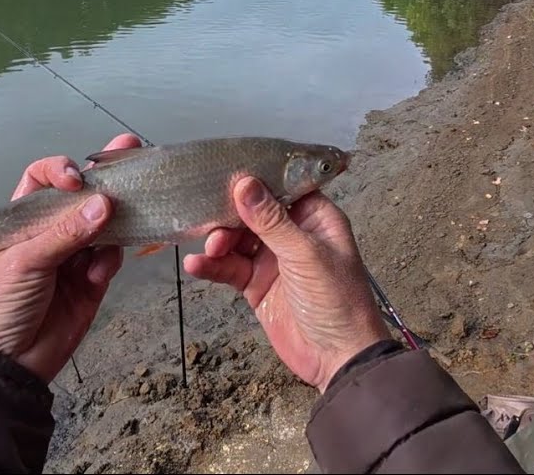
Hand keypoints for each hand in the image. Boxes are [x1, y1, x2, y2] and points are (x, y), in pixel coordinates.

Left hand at [0, 133, 142, 382]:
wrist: (5, 364)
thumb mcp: (24, 262)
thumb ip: (66, 233)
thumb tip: (104, 204)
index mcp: (21, 220)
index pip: (42, 180)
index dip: (60, 171)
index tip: (77, 179)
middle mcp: (49, 233)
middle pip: (81, 197)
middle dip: (105, 176)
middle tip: (133, 148)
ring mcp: (72, 257)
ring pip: (103, 225)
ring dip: (113, 222)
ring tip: (127, 218)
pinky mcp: (91, 283)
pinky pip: (109, 258)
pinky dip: (109, 260)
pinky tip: (98, 273)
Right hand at [183, 177, 390, 391]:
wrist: (337, 358)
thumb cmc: (336, 299)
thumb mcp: (305, 255)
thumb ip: (271, 220)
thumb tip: (244, 183)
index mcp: (314, 218)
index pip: (281, 187)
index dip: (256, 181)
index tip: (227, 174)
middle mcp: (292, 234)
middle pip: (252, 213)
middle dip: (230, 215)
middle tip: (214, 223)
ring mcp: (272, 260)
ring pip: (237, 239)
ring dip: (219, 241)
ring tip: (210, 250)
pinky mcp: (255, 285)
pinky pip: (229, 269)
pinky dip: (212, 266)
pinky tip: (196, 265)